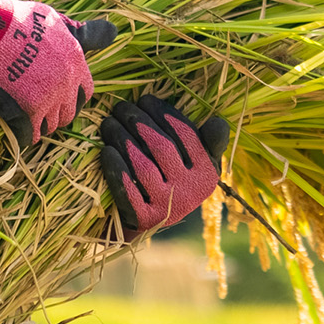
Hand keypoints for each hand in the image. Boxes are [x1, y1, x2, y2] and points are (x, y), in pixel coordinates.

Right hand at [0, 0, 117, 145]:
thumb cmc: (18, 20)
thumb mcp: (57, 21)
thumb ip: (85, 35)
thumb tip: (113, 34)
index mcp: (76, 63)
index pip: (85, 91)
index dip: (73, 94)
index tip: (59, 93)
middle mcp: (67, 84)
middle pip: (70, 112)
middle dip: (58, 111)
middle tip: (40, 105)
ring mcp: (47, 100)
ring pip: (51, 125)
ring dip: (40, 122)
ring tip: (25, 113)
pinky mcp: (25, 112)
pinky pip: (31, 134)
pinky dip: (25, 134)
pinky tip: (16, 126)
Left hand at [99, 95, 229, 236]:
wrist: (148, 224)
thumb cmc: (173, 183)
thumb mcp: (197, 164)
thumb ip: (207, 142)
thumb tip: (217, 121)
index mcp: (207, 174)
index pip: (186, 136)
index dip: (164, 114)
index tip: (145, 99)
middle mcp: (191, 192)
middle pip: (162, 148)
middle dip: (139, 122)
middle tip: (121, 107)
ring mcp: (167, 207)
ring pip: (143, 166)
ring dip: (123, 139)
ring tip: (109, 123)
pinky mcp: (144, 220)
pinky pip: (127, 190)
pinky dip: (116, 169)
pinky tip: (106, 151)